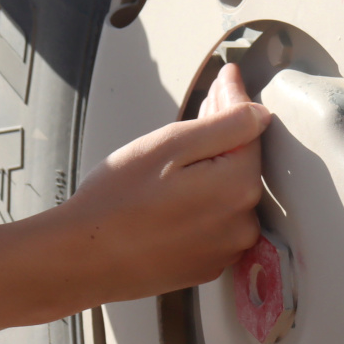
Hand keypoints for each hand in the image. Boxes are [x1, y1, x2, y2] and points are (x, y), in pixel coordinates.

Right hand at [55, 62, 267, 302]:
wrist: (85, 258)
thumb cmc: (118, 200)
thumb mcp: (170, 145)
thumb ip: (226, 124)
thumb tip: (258, 112)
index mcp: (238, 187)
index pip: (252, 130)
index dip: (234, 100)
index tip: (224, 77)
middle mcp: (242, 223)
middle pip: (242, 163)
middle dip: (224, 133)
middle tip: (203, 104)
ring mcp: (226, 249)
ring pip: (229, 193)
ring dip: (214, 169)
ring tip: (181, 153)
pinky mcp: (207, 265)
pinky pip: (216, 222)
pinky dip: (203, 201)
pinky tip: (173, 193)